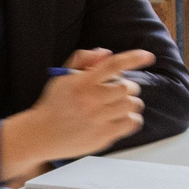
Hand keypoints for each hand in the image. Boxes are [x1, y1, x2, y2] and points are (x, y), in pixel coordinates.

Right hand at [0, 48, 155, 182]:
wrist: (41, 135)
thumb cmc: (54, 104)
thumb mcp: (62, 77)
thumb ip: (83, 60)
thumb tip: (106, 53)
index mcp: (81, 82)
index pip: (112, 65)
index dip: (133, 58)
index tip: (147, 56)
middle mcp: (91, 100)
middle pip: (126, 87)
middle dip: (126, 87)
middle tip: (116, 92)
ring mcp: (98, 119)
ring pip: (131, 104)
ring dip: (129, 102)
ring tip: (118, 105)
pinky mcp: (103, 135)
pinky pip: (131, 122)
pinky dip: (131, 118)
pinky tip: (121, 117)